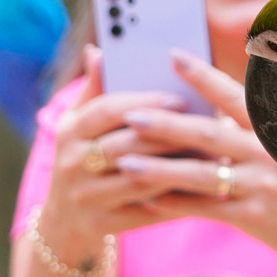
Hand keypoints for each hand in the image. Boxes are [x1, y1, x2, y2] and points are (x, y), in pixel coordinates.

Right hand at [40, 44, 190, 243]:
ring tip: (213, 155)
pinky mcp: (101, 225)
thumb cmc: (84, 155)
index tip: (181, 99)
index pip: (107, 110)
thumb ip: (95, 88)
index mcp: (69, 131)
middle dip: (169, 136)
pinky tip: (205, 189)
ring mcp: (85, 198)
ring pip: (140, 180)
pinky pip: (146, 211)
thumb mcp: (81, 123)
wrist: (64, 220)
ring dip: (179, 167)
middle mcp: (71, 164)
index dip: (145, 102)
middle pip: (126, 145)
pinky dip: (177, 200)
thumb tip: (99, 51)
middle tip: (207, 127)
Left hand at [116, 49, 276, 276]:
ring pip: (202, 175)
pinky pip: (207, 210)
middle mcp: (268, 153)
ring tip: (124, 162)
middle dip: (166, 125)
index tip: (173, 56)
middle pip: (209, 135)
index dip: (202, 75)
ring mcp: (261, 187)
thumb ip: (250, 127)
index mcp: (275, 128)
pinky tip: (147, 201)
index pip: (234, 95)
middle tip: (130, 113)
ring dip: (160, 169)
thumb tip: (204, 110)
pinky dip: (177, 205)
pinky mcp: (255, 219)